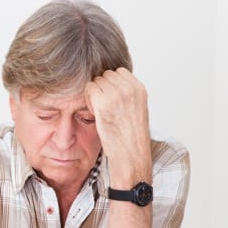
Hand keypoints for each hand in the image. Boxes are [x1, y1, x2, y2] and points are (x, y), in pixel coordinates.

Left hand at [84, 68, 151, 184]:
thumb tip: (112, 85)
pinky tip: (94, 112)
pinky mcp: (103, 103)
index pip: (119, 72)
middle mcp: (129, 89)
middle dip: (102, 87)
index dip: (111, 84)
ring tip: (100, 110)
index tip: (110, 98)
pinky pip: (89, 89)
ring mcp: (116, 94)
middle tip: (104, 105)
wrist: (131, 154)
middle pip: (106, 75)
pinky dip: (88, 99)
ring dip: (94, 93)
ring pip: (96, 81)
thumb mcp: (136, 109)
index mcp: (139, 89)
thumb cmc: (132, 137)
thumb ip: (127, 94)